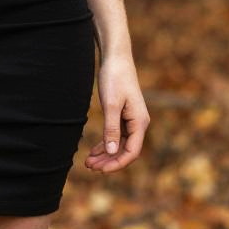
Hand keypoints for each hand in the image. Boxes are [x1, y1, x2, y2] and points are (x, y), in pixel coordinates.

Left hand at [83, 52, 148, 172]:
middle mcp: (138, 124)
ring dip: (106, 154)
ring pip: (119, 144)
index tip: (100, 170)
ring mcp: (131, 120)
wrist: (116, 58)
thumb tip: (111, 153)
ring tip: (89, 162)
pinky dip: (106, 144)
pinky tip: (94, 151)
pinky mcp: (123, 115)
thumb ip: (111, 128)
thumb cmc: (114, 78)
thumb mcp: (111, 104)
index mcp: (139, 122)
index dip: (116, 163)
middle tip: (89, 167)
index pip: (131, 152)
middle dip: (108, 161)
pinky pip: (116, 135)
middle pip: (125, 150)